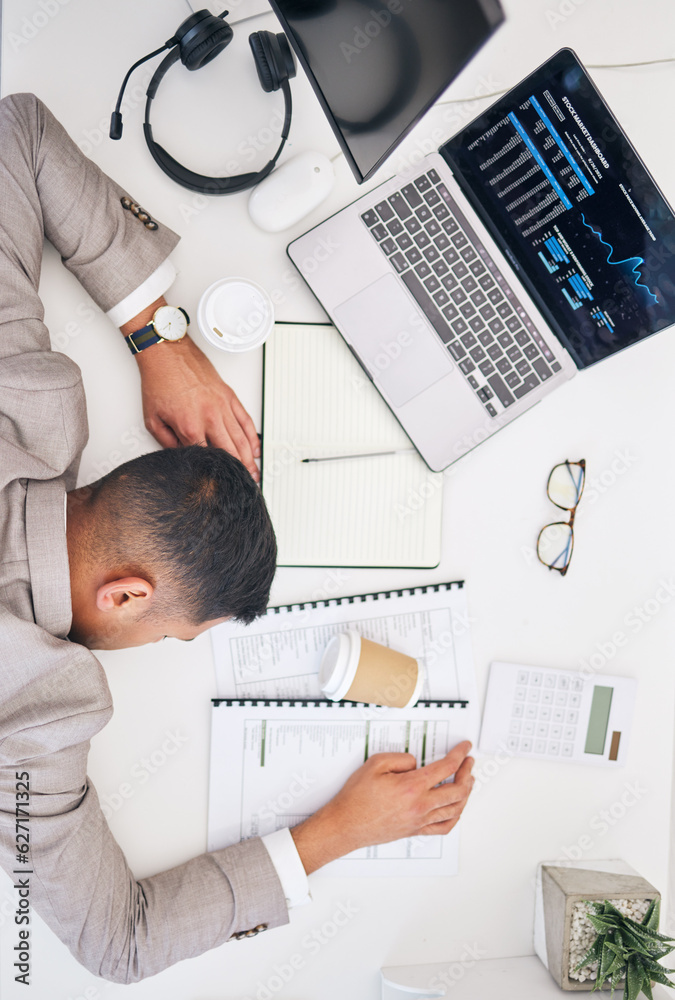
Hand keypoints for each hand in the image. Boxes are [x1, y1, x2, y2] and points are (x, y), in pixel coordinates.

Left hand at [135, 335, 260, 481]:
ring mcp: (222, 406)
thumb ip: (167, 443)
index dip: (215, 473)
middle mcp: (210, 416)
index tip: (220, 483)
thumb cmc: (159, 380)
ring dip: (250, 458)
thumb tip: (182, 456)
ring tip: (254, 472)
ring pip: (242, 439)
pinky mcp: (229, 396)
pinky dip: (253, 436)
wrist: (167, 353)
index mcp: (190, 425)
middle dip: (239, 471)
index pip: (207, 457)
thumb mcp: (153, 418)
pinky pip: (246, 420)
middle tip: (246, 484)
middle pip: (230, 452)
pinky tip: (255, 448)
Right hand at [290, 741, 473, 874]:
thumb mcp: (375, 764)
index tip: (465, 748)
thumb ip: (401, 758)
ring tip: (467, 782)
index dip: (459, 755)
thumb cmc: (356, 798)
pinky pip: (444, 827)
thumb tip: (416, 763)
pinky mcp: (416, 831)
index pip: (446, 768)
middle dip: (467, 772)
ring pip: (455, 809)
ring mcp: (420, 821)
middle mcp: (420, 806)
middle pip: (457, 790)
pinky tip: (456, 809)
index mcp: (412, 787)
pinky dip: (455, 816)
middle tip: (468, 762)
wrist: (346, 824)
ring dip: (465, 793)